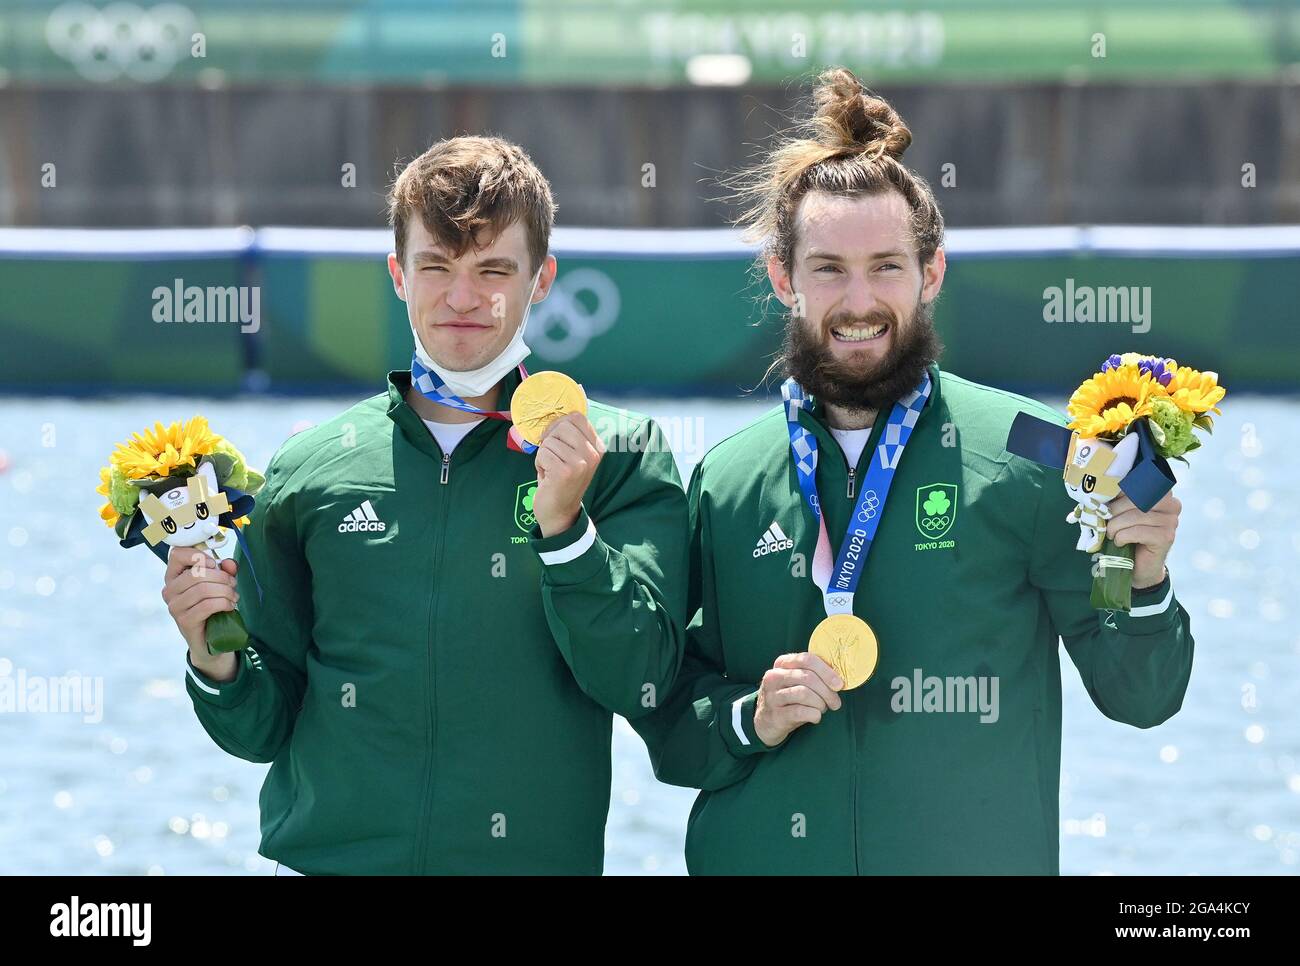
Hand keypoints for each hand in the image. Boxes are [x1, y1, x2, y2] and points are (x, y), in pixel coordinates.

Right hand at [163, 546, 238, 680]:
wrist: (210, 638)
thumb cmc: (212, 605)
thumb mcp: (220, 583)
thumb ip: (224, 570)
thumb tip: (229, 564)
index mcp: (173, 576)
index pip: (177, 554)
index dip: (199, 555)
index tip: (214, 564)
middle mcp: (169, 590)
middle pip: (197, 573)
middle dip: (221, 577)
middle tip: (233, 584)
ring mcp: (175, 606)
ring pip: (203, 589)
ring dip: (225, 591)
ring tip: (233, 596)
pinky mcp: (184, 621)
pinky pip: (207, 606)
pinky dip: (224, 603)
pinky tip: (230, 606)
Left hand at [532, 412, 604, 536]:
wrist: (559, 512)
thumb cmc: (561, 479)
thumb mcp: (573, 454)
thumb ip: (571, 435)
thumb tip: (555, 413)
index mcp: (597, 447)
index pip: (576, 417)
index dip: (559, 425)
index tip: (555, 440)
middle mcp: (593, 454)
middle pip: (562, 426)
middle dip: (550, 440)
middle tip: (552, 457)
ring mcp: (580, 463)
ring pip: (550, 440)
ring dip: (543, 455)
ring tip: (551, 469)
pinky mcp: (565, 472)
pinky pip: (542, 453)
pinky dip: (539, 464)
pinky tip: (547, 476)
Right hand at [753, 652, 843, 747]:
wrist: (765, 721)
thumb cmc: (788, 698)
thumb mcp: (795, 681)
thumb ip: (813, 674)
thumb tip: (838, 680)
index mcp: (782, 663)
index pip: (807, 659)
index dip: (826, 671)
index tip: (839, 684)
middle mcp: (774, 677)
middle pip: (808, 677)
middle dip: (827, 691)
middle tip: (835, 703)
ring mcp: (772, 696)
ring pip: (805, 694)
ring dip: (820, 704)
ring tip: (823, 709)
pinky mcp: (775, 714)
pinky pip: (801, 712)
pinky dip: (814, 715)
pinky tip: (815, 717)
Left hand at [1107, 491, 1180, 588]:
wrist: (1137, 566)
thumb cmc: (1127, 535)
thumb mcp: (1122, 513)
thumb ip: (1118, 498)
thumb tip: (1100, 488)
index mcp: (1161, 493)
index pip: (1140, 482)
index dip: (1120, 491)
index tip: (1107, 501)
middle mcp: (1172, 504)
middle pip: (1136, 498)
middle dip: (1114, 510)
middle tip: (1105, 522)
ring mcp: (1171, 521)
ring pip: (1135, 516)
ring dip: (1116, 526)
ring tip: (1111, 534)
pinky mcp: (1166, 537)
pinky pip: (1138, 531)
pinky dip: (1122, 537)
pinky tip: (1120, 542)